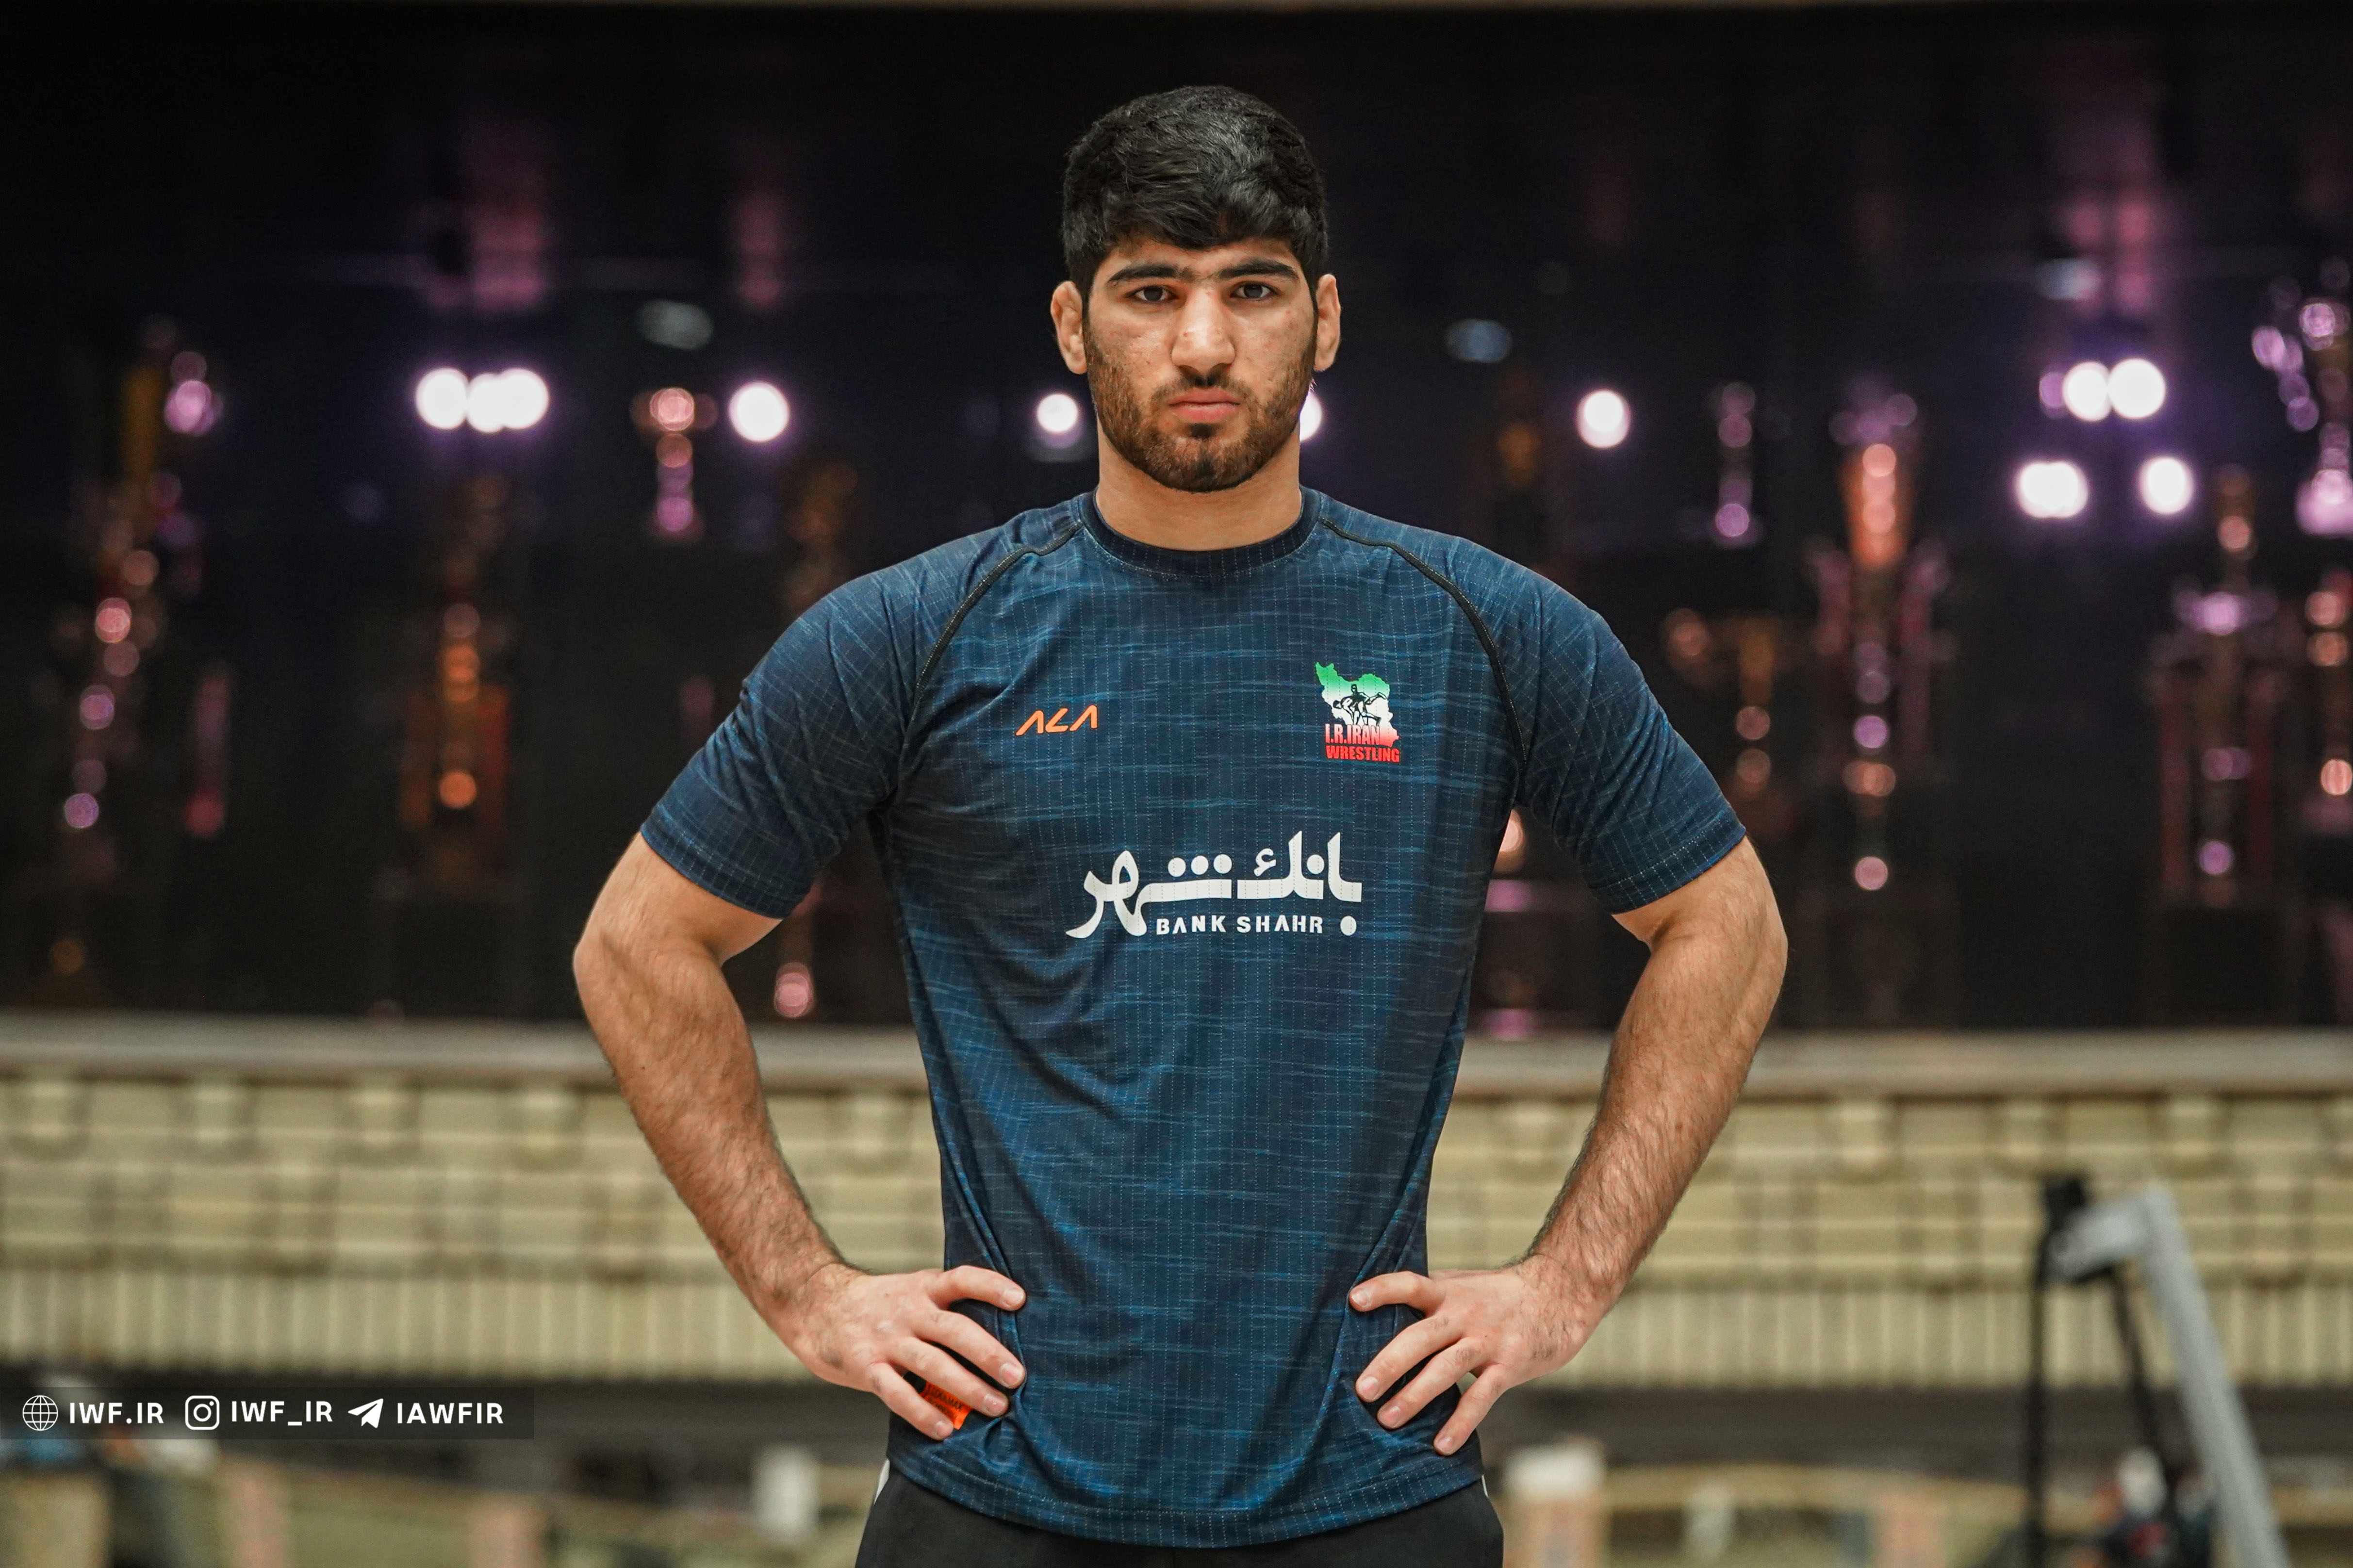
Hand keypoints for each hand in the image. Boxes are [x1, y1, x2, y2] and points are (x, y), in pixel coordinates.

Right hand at [771, 1261, 1025, 1438]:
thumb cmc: (878, 1305)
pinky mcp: (865, 1366)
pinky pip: (896, 1393)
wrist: (814, 1303)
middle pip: (954, 1329)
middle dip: (989, 1353)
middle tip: (1018, 1376)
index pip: (961, 1279)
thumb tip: (999, 1340)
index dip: (991, 1286)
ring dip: (966, 1386)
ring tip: (996, 1405)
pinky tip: (943, 1429)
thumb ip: (944, 1309)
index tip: (1020, 1299)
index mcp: (924, 1288)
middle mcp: (907, 1311)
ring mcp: (886, 1340)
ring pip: (931, 1363)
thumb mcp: (912, 1292)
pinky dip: (921, 1412)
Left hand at [1350, 1254, 1595, 1455]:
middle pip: (1421, 1336)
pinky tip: (1441, 1444)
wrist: (1560, 1294)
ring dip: (1416, 1395)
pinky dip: (1461, 1422)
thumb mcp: (1462, 1286)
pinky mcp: (1510, 1364)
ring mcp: (1488, 1339)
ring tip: (1387, 1420)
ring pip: (1447, 1368)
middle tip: (1361, 1390)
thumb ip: (1428, 1299)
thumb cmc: (1498, 1296)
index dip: (1382, 1289)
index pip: (1409, 1283)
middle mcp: (1464, 1313)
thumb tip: (1375, 1319)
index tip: (1353, 1300)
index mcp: (1447, 1291)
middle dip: (1390, 1363)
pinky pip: (1482, 1397)